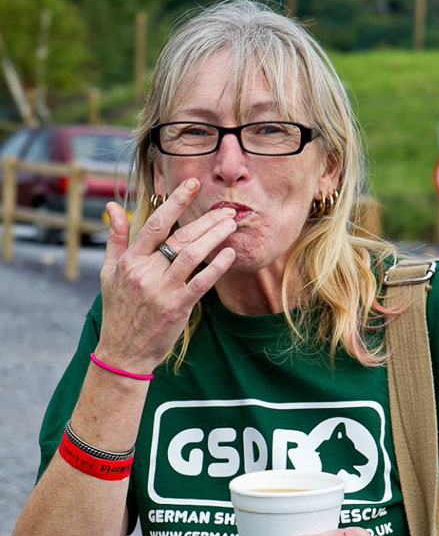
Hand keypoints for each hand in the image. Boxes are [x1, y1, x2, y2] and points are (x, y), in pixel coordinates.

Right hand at [96, 179, 236, 372]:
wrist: (123, 351)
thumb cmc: (118, 310)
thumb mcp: (109, 272)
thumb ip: (116, 238)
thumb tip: (114, 207)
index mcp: (130, 260)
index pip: (155, 223)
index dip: (176, 202)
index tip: (193, 184)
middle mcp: (145, 272)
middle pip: (179, 237)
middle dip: (206, 220)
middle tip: (227, 210)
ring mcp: (161, 290)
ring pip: (192, 255)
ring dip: (214, 238)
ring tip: (231, 226)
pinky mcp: (176, 308)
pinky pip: (201, 283)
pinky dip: (217, 267)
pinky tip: (230, 255)